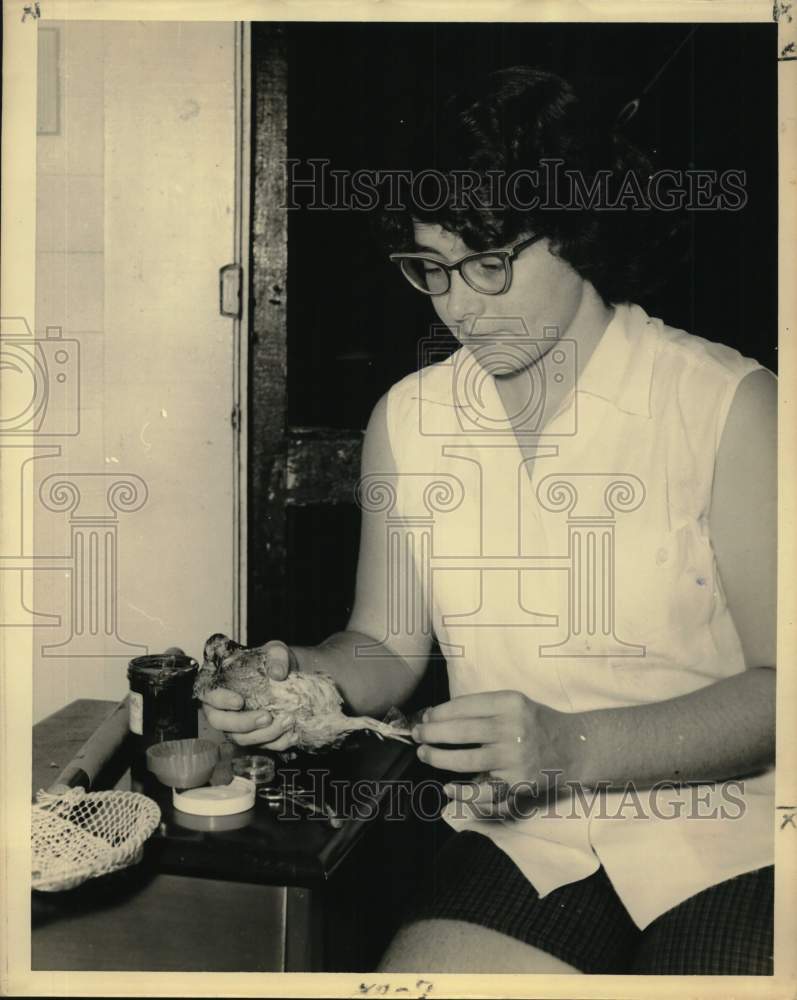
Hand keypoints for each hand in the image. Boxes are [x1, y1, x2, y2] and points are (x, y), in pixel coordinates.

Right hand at [199, 639, 297, 750]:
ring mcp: (237, 726)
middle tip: (267, 717)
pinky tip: (292, 734)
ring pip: (241, 739)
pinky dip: (277, 743)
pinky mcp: (254, 736)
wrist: (291, 677)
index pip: (209, 695)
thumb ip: (277, 656)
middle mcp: (223, 709)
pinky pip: (261, 746)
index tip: (239, 701)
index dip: (221, 701)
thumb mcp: (277, 651)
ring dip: (264, 735)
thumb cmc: (274, 662)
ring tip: (287, 722)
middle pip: (221, 723)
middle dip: (244, 723)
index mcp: (219, 685)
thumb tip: (278, 673)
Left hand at [412, 690, 570, 816]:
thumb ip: (483, 708)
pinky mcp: (518, 783)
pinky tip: (448, 788)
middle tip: (417, 735)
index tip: (426, 717)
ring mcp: (515, 758)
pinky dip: (463, 792)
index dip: (439, 712)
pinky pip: (484, 790)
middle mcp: (512, 729)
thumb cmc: (538, 723)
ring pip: (466, 759)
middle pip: (461, 731)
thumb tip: (438, 716)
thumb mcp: (516, 703)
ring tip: (425, 753)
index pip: (465, 705)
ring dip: (439, 758)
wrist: (575, 749)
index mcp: (511, 703)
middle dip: (432, 733)